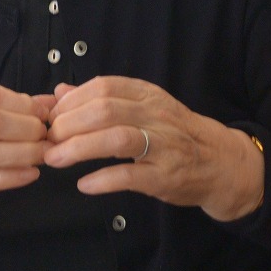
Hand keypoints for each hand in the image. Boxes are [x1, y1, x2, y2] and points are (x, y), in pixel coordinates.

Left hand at [44, 76, 263, 220]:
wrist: (221, 162)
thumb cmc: (176, 134)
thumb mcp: (144, 108)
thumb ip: (102, 99)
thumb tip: (60, 92)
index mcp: (147, 95)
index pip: (104, 86)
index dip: (72, 100)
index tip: (52, 116)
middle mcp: (156, 114)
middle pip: (105, 109)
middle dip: (69, 124)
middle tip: (49, 140)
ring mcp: (163, 145)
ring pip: (116, 138)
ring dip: (79, 148)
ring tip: (55, 159)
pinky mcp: (166, 175)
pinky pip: (130, 174)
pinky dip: (103, 179)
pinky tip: (84, 184)